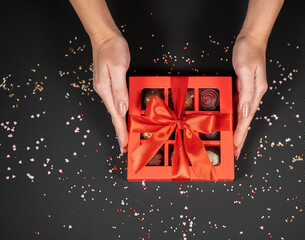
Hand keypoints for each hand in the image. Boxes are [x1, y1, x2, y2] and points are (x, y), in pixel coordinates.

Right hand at [91, 31, 130, 156]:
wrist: (104, 36)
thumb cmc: (112, 49)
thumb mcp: (118, 68)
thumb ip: (120, 90)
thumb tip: (122, 109)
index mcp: (105, 89)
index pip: (115, 115)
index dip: (120, 131)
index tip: (123, 145)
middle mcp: (103, 91)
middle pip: (113, 116)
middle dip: (119, 132)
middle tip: (124, 147)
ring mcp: (104, 88)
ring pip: (114, 110)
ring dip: (119, 124)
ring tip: (124, 136)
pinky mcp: (107, 84)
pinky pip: (114, 102)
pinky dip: (119, 112)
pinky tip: (123, 116)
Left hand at [232, 34, 267, 159]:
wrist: (251, 39)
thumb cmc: (249, 52)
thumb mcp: (247, 71)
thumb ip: (246, 92)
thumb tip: (245, 112)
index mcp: (256, 92)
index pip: (247, 118)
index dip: (241, 133)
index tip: (236, 145)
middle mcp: (254, 95)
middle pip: (246, 120)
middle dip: (241, 137)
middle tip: (236, 152)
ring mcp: (250, 92)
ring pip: (243, 116)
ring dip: (238, 130)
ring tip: (234, 143)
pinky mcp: (244, 88)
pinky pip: (239, 107)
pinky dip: (235, 118)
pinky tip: (231, 123)